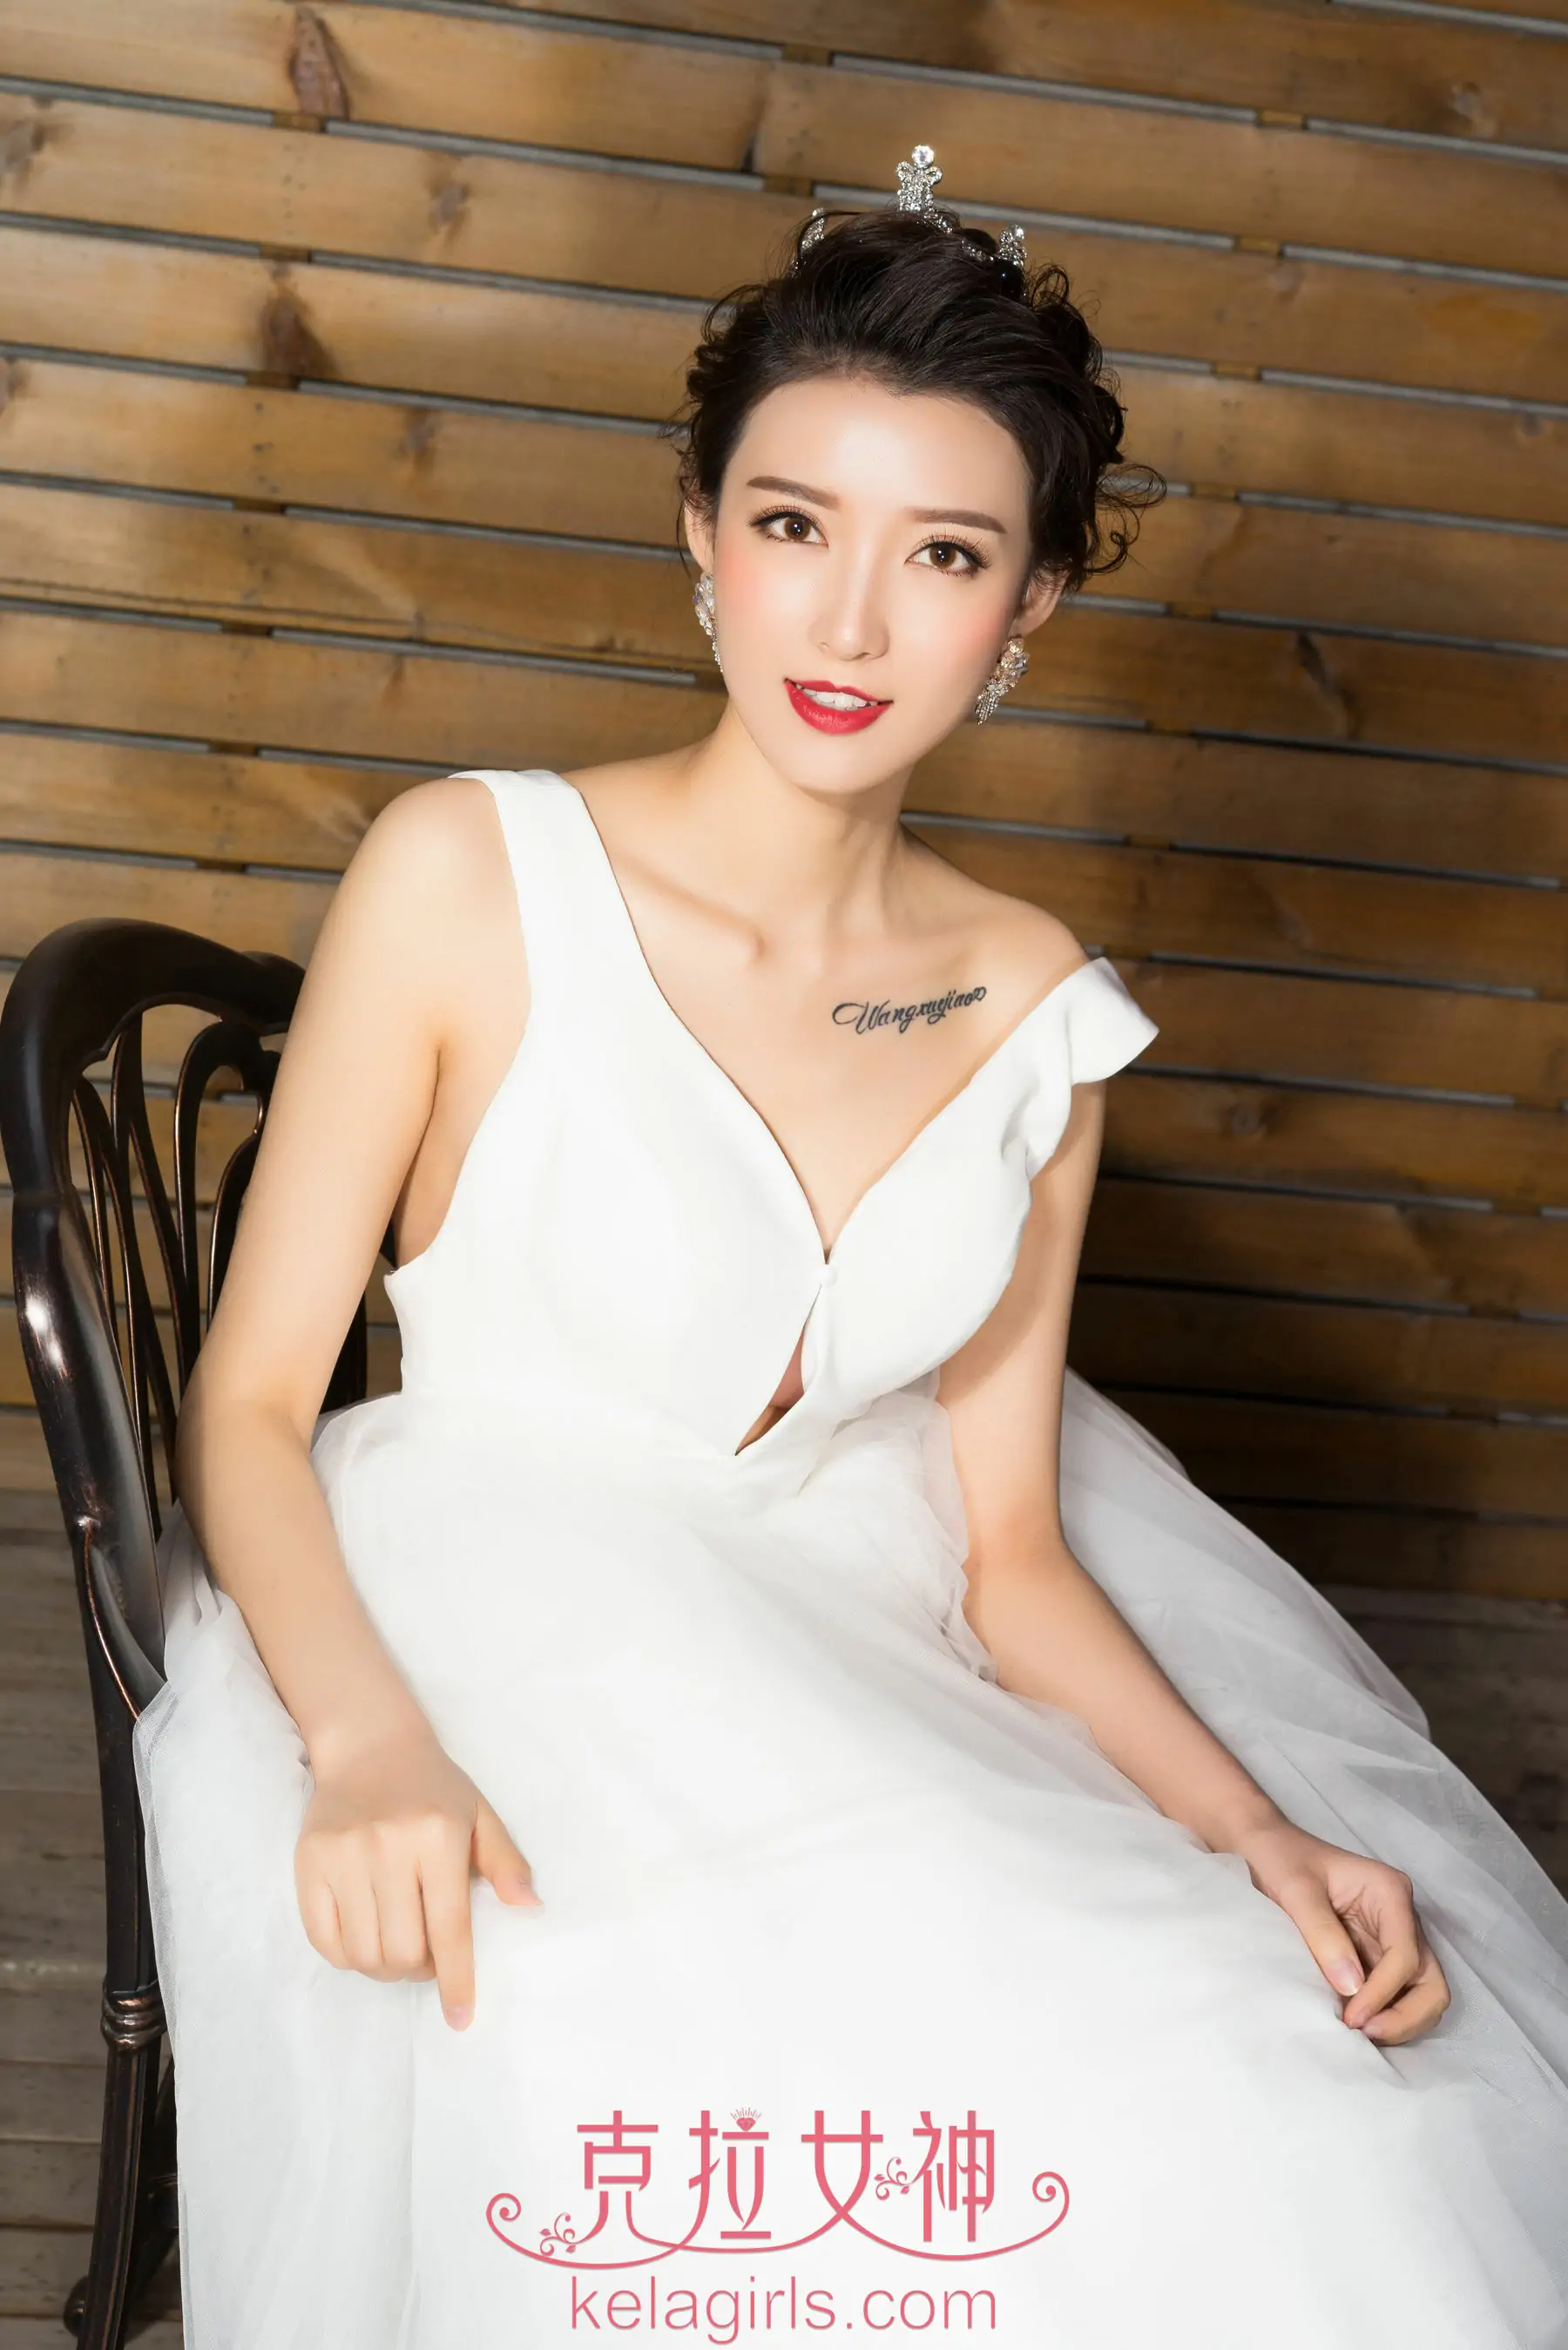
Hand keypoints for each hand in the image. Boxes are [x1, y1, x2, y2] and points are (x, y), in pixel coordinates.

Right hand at [295, 1726, 540, 2030]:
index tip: (460, 2018)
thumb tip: (530, 1908)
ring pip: (364, 1953)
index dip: (456, 1980)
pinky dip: (348, 1956)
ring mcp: (343, 1855)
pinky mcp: (308, 1862)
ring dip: (385, 1968)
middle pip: (404, 1951)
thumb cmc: (433, 1786)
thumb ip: (506, 1863)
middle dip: (420, 1972)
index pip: (449, 1929)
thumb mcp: (480, 1814)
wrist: (369, 1745)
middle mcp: (389, 1846)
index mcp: (438, 1836)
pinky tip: (365, 1940)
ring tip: (398, 1947)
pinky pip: (324, 1939)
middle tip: (428, 1957)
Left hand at [1224, 1818, 1449, 2045]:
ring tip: (1358, 2034)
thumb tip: (1353, 1989)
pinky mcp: (1374, 1957)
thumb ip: (1323, 1936)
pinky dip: (1382, 2014)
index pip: (1406, 1956)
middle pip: (1430, 1982)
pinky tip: (1353, 2023)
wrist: (1263, 1849)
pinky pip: (1393, 1995)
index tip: (1351, 2017)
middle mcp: (1400, 1919)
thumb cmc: (1279, 1859)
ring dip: (1397, 2021)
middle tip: (1364, 2034)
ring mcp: (1391, 1939)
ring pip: (1420, 1994)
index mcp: (1389, 1893)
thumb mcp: (1295, 1891)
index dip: (1383, 1993)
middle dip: (1406, 2016)